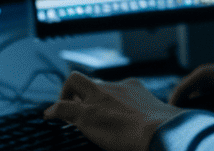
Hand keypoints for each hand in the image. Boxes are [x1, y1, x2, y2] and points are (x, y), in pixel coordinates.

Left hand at [45, 73, 184, 150]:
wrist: (161, 132)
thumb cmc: (164, 129)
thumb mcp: (160, 116)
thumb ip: (154, 115)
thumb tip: (164, 123)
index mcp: (133, 88)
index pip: (114, 86)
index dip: (105, 95)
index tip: (104, 107)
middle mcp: (115, 87)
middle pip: (92, 81)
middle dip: (83, 91)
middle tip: (80, 106)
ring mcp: (99, 98)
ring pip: (74, 82)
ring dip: (67, 95)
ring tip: (64, 111)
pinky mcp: (86, 113)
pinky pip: (62, 107)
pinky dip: (53, 111)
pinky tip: (49, 117)